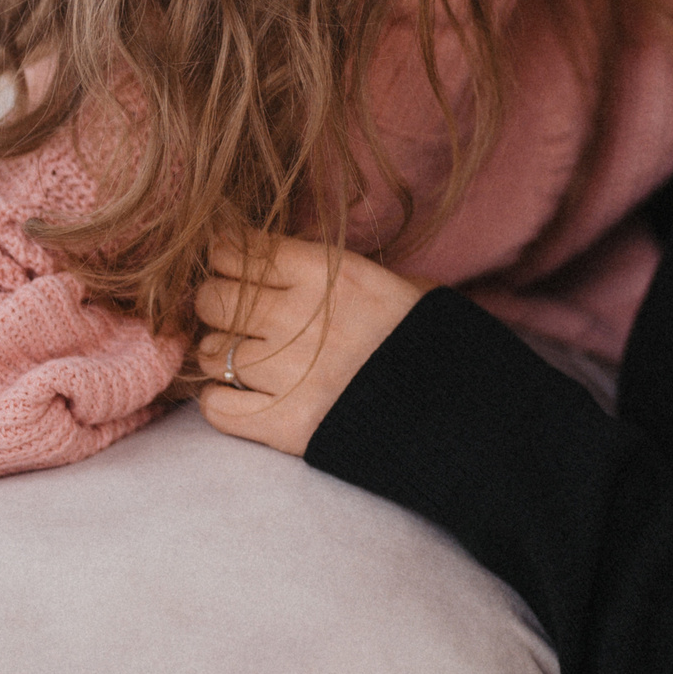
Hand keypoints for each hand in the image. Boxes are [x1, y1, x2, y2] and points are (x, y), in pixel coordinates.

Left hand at [192, 234, 430, 455]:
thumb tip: (294, 262)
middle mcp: (298, 317)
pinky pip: (217, 409)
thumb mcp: (399, 283)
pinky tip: (239, 397)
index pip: (239, 249)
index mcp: (327, 273)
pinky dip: (220, 402)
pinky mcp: (285, 424)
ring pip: (211, 353)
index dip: (225, 255)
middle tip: (234, 316)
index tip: (230, 264)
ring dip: (221, 354)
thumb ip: (340, 273)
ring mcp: (288, 372)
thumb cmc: (431, 341)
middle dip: (217, 305)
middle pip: (212, 299)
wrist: (461, 412)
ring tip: (242, 361)